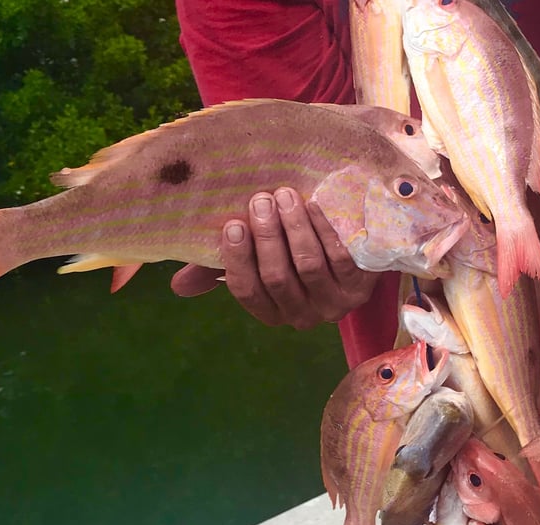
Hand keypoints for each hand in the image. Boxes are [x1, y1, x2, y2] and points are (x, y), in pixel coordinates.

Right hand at [170, 187, 377, 328]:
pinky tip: (315, 205)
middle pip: (277, 277)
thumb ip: (220, 267)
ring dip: (294, 228)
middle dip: (267, 236)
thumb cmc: (293, 246)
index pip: (247, 290)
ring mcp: (334, 305)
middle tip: (261, 200)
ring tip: (285, 195)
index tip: (232, 223)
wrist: (353, 240)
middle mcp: (302, 315)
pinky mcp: (361, 289)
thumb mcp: (257, 255)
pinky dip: (325, 230)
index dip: (238, 257)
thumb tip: (178, 287)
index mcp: (272, 310)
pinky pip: (341, 259)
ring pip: (308, 266)